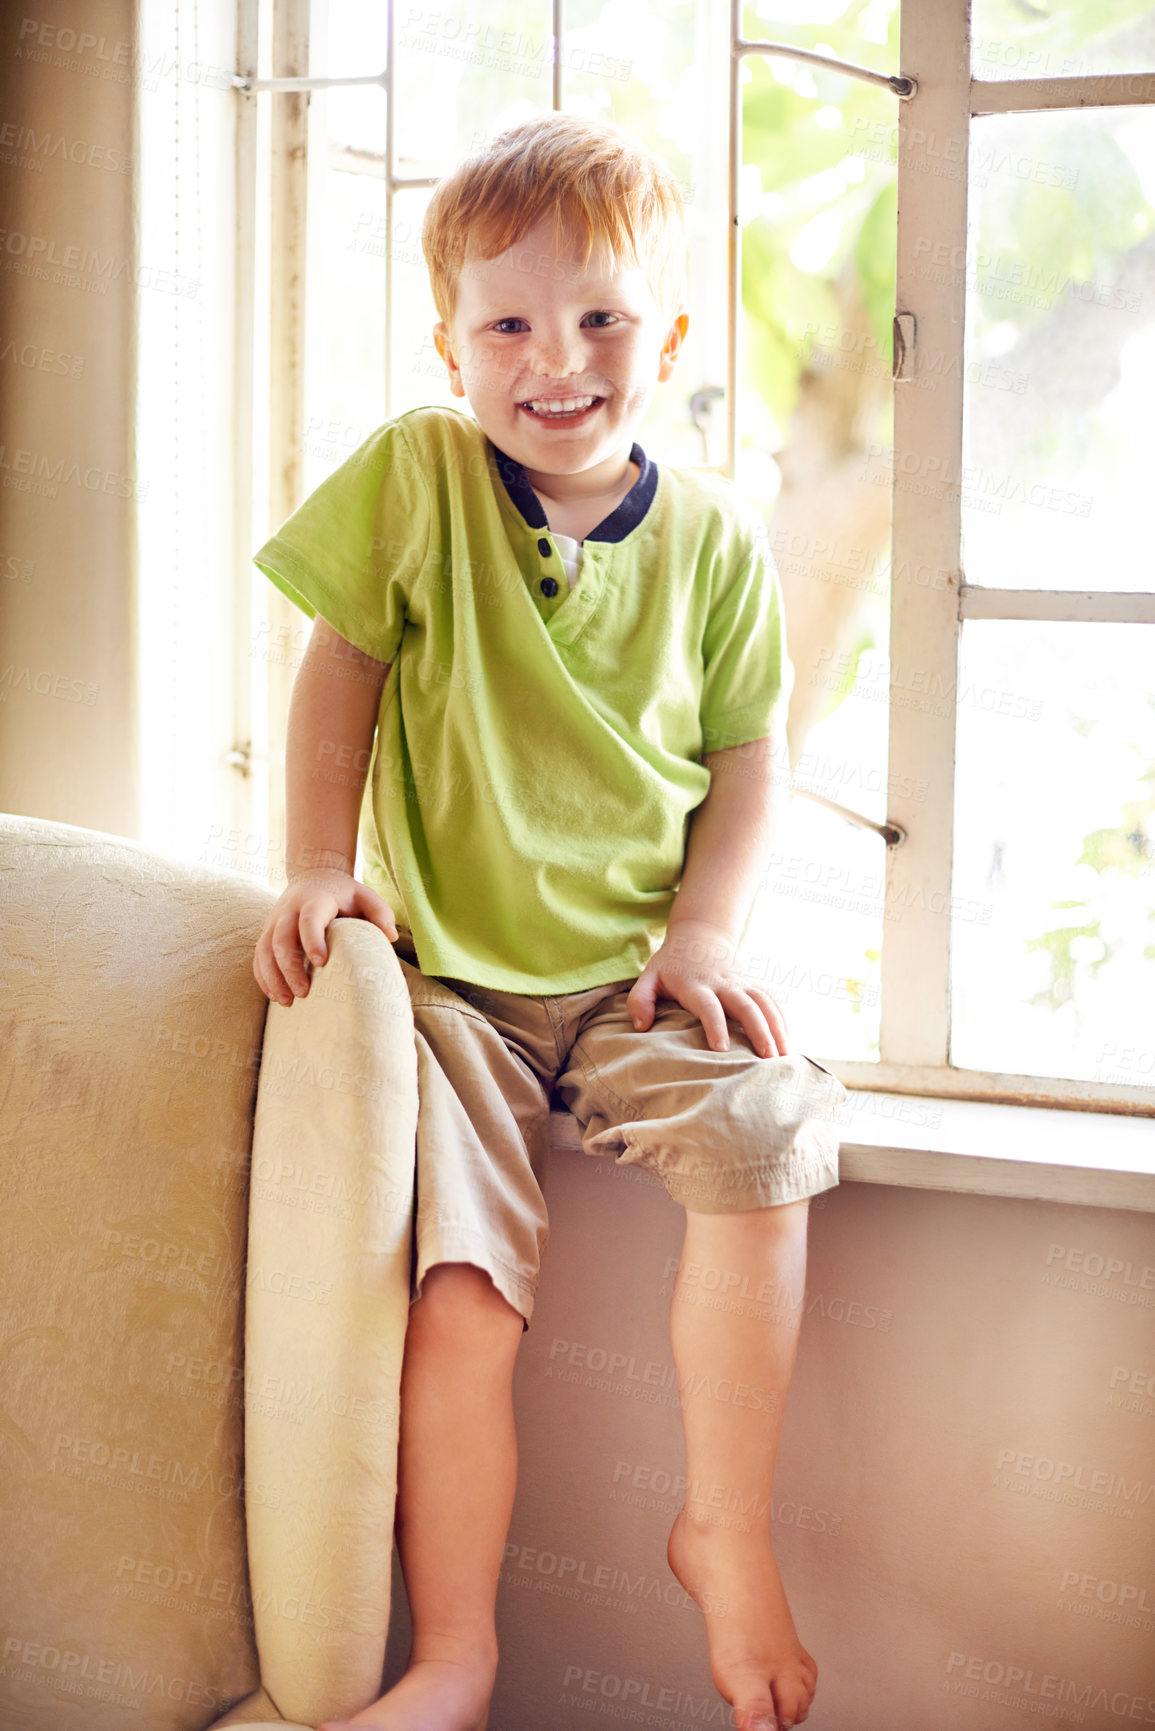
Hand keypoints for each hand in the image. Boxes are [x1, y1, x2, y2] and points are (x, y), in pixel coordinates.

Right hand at [252, 868, 398, 1006]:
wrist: (313, 876)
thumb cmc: (343, 893)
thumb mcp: (364, 895)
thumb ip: (380, 912)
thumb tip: (390, 937)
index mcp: (314, 900)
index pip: (309, 919)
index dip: (312, 940)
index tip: (322, 963)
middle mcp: (289, 910)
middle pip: (282, 938)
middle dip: (290, 967)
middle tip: (304, 993)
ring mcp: (274, 921)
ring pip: (265, 949)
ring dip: (273, 977)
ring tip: (287, 1002)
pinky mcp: (267, 932)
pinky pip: (259, 956)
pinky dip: (264, 977)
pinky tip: (275, 996)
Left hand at [627, 920, 788, 1057]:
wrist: (699, 935)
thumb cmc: (671, 964)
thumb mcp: (649, 976)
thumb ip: (640, 999)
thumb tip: (641, 1026)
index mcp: (696, 984)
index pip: (708, 1005)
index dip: (715, 1026)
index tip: (722, 1050)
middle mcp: (723, 983)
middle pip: (746, 1005)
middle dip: (758, 1032)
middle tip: (767, 1059)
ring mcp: (741, 983)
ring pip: (765, 1003)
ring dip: (777, 1029)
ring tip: (785, 1057)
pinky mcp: (752, 985)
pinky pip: (772, 1002)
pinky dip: (782, 1020)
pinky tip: (789, 1042)